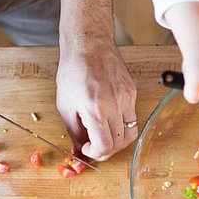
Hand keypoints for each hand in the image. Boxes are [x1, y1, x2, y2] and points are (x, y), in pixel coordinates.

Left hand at [55, 44, 137, 160]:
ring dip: (117, 140)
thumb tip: (79, 151)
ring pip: (130, 133)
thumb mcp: (65, 105)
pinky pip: (132, 117)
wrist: (88, 44)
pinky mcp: (132, 92)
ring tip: (105, 136)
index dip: (96, 154)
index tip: (88, 149)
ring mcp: (127, 98)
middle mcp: (115, 105)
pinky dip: (121, 124)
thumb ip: (74, 132)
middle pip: (120, 143)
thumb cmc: (73, 71)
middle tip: (95, 146)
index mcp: (95, 109)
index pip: (105, 146)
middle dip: (106, 150)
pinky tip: (109, 118)